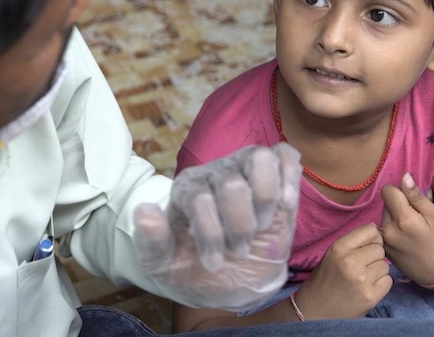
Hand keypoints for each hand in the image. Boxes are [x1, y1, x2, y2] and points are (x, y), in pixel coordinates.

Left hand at [133, 142, 301, 310]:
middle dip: (239, 226)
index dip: (210, 235)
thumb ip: (151, 240)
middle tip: (238, 250)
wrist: (226, 278)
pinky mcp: (275, 178)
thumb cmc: (192, 268)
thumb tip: (144, 212)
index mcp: (187, 189)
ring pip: (260, 158)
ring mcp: (247, 172)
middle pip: (232, 184)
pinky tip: (285, 204)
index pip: (200, 199)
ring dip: (265, 198)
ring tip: (262, 225)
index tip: (212, 264)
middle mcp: (216, 174)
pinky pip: (285, 156)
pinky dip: (289, 177)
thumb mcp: (163, 264)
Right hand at [294, 223, 391, 318]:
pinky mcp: (370, 296)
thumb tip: (377, 231)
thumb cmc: (325, 280)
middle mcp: (351, 262)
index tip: (366, 247)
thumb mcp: (332, 254)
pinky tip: (367, 288)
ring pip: (385, 265)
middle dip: (374, 257)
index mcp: (339, 248)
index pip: (370, 230)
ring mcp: (362, 280)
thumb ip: (353, 243)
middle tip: (362, 267)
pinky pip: (388, 281)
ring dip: (378, 271)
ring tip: (363, 279)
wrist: (316, 310)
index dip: (372, 239)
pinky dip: (381, 285)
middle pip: (380, 249)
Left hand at [380, 172, 433, 284]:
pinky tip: (403, 238)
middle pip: (385, 202)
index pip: (388, 190)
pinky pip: (381, 228)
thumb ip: (416, 196)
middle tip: (414, 218)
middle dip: (398, 205)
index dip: (400, 191)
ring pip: (383, 215)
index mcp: (404, 220)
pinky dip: (391, 228)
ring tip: (409, 230)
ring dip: (394, 217)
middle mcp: (388, 230)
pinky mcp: (381, 247)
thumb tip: (404, 176)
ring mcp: (383, 240)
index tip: (411, 201)